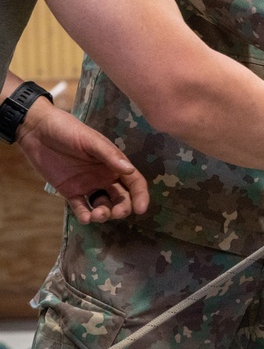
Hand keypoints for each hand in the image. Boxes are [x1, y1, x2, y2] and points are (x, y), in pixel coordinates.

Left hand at [15, 99, 148, 223]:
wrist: (37, 130)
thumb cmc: (68, 130)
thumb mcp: (91, 140)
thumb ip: (110, 156)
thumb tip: (130, 171)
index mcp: (114, 164)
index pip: (134, 182)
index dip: (140, 196)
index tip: (140, 209)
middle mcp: (105, 177)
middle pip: (121, 198)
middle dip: (122, 208)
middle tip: (115, 213)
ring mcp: (88, 185)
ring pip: (102, 205)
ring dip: (104, 214)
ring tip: (96, 215)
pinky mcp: (70, 191)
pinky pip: (80, 207)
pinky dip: (84, 215)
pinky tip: (85, 218)